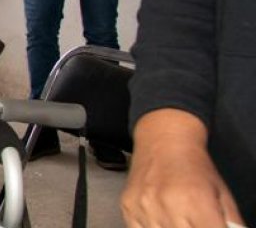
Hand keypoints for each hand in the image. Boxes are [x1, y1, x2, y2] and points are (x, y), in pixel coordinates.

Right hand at [121, 110, 242, 227]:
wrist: (164, 140)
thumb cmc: (195, 166)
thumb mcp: (222, 195)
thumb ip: (230, 223)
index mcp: (197, 202)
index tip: (211, 227)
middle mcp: (167, 204)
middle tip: (193, 222)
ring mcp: (144, 207)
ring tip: (178, 221)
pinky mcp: (127, 207)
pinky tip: (161, 221)